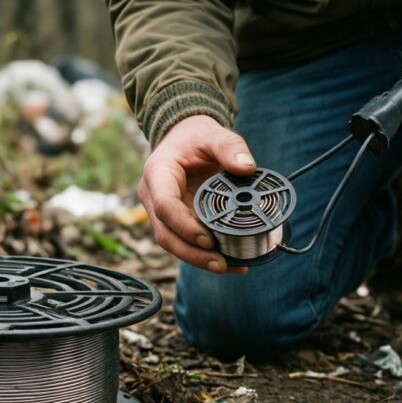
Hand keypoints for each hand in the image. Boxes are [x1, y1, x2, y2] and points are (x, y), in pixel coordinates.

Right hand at [138, 115, 255, 273]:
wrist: (186, 139)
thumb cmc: (196, 137)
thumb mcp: (214, 134)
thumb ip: (230, 147)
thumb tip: (247, 168)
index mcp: (157, 174)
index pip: (164, 206)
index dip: (184, 226)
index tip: (207, 239)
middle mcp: (154, 197)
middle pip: (166, 235)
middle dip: (192, 254)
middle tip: (220, 264)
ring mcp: (163, 214)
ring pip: (174, 244)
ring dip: (199, 260)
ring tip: (229, 267)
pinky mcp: (176, 222)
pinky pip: (186, 243)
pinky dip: (205, 255)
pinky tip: (231, 263)